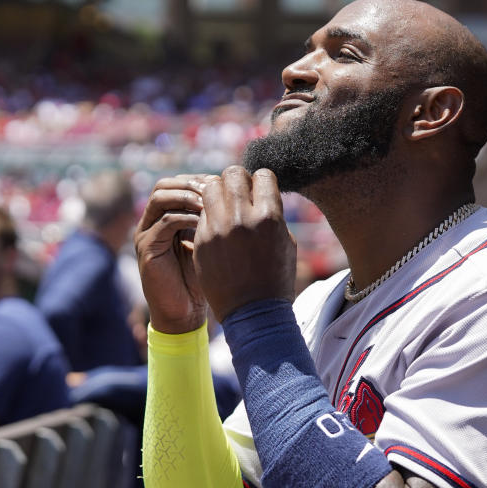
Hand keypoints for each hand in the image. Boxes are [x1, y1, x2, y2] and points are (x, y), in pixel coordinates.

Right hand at [135, 175, 211, 333]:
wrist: (184, 313)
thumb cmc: (203, 279)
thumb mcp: (211, 243)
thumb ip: (216, 220)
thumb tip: (239, 194)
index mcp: (166, 216)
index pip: (178, 183)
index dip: (200, 180)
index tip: (225, 185)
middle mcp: (152, 221)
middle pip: (165, 184)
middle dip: (192, 184)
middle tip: (216, 190)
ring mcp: (146, 233)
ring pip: (161, 197)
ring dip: (188, 196)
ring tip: (210, 204)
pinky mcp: (146, 248)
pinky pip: (164, 221)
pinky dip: (186, 217)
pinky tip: (205, 222)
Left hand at [192, 166, 295, 321]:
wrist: (253, 314)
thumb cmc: (276, 279)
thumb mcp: (285, 243)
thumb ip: (272, 215)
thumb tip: (262, 196)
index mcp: (269, 217)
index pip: (262, 175)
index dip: (262, 181)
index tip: (260, 191)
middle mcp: (241, 218)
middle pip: (232, 174)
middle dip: (238, 181)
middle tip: (239, 194)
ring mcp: (218, 229)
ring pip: (210, 187)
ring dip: (218, 192)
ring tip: (224, 206)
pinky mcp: (201, 241)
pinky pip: (201, 212)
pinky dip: (209, 214)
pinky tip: (216, 226)